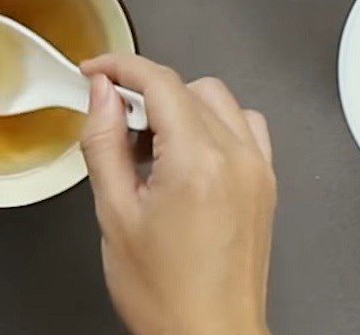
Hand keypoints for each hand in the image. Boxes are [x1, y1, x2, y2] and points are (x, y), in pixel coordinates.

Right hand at [80, 55, 275, 334]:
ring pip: (215, 98)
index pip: (159, 81)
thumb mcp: (114, 212)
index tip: (95, 70)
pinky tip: (187, 149)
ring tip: (148, 140)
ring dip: (177, 103)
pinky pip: (243, 124)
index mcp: (197, 162)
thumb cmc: (165, 293)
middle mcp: (235, 157)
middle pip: (184, 86)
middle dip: (142, 90)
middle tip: (113, 119)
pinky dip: (212, 120)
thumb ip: (104, 141)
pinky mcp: (264, 181)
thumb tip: (102, 93)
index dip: (120, 66)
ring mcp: (256, 168)